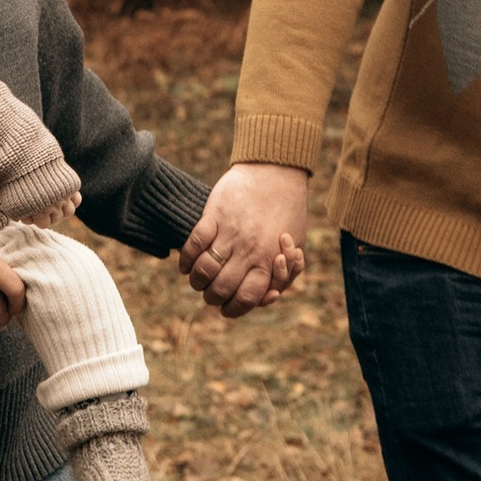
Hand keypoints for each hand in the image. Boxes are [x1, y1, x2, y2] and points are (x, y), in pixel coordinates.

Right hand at [182, 162, 308, 312]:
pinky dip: (185, 259)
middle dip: (212, 297)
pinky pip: (193, 244)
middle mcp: (248, 251)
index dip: (232, 309)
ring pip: (204, 271)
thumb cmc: (287, 212)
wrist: (275, 171)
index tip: (225, 307)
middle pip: (221, 289)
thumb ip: (282, 273)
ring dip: (196, 281)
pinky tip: (185, 264)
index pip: (246, 299)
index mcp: (269, 261)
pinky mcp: (213, 215)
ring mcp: (229, 233)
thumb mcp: (294, 245)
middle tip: (209, 293)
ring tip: (197, 279)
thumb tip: (270, 296)